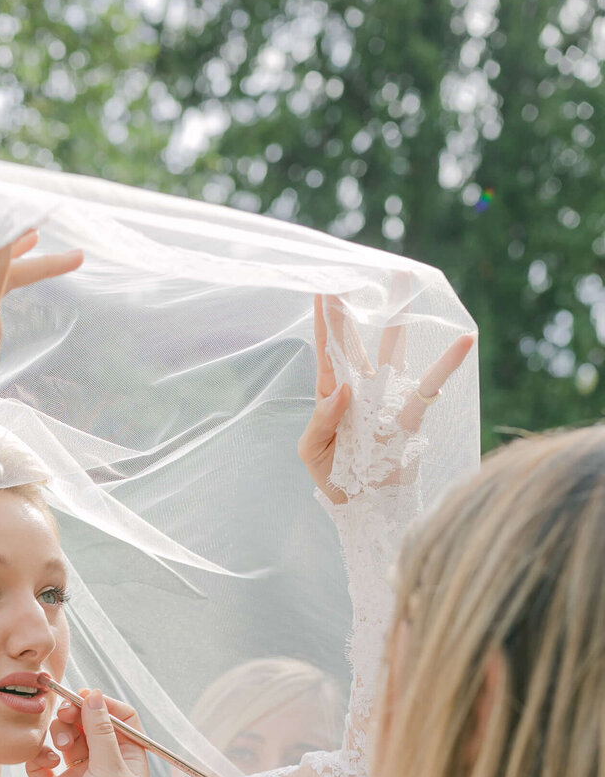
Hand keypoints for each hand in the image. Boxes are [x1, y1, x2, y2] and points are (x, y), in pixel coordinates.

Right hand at [26, 688, 152, 776]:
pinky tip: (45, 763)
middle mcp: (104, 764)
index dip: (102, 704)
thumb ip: (101, 731)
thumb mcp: (113, 769)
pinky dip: (40, 757)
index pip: (119, 717)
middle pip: (87, 724)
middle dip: (75, 715)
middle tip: (65, 714)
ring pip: (64, 740)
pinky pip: (42, 764)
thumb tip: (93, 696)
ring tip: (61, 748)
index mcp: (128, 756)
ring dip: (60, 735)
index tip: (84, 697)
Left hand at [298, 292, 475, 501]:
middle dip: (353, 307)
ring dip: (399, 316)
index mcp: (331, 393)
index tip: (322, 286)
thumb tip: (343, 389)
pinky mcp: (409, 412)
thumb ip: (322, 420)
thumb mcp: (312, 452)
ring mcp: (386, 396)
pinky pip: (430, 384)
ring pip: (393, 348)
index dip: (325, 320)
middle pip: (356, 338)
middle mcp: (360, 387)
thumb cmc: (333, 477)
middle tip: (354, 271)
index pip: (327, 350)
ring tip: (403, 278)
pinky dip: (448, 363)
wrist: (362, 505)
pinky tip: (464, 340)